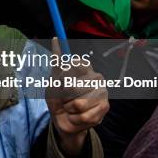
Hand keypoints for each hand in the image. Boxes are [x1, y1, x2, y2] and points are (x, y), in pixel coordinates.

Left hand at [46, 38, 108, 155]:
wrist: (61, 118)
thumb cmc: (57, 98)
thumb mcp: (53, 79)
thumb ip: (57, 61)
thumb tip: (55, 38)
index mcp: (84, 67)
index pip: (75, 64)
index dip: (63, 77)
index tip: (60, 82)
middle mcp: (96, 76)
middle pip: (73, 86)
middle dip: (63, 96)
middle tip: (64, 98)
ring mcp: (102, 91)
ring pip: (78, 103)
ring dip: (69, 108)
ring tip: (70, 107)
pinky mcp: (105, 107)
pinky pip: (84, 116)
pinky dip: (75, 118)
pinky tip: (76, 116)